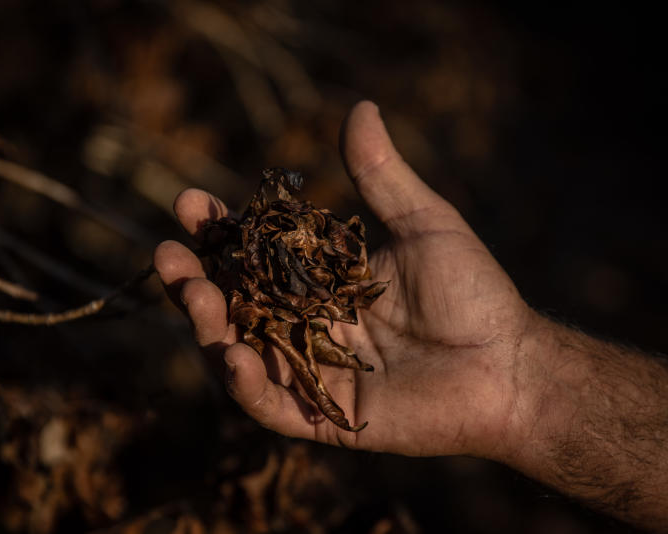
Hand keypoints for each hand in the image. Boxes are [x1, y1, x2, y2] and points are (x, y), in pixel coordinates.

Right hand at [154, 101, 534, 458]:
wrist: (508, 363)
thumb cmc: (472, 292)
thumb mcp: (423, 223)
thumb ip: (381, 175)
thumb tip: (361, 107)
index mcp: (319, 280)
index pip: (253, 254)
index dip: (218, 231)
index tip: (190, 204)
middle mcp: (304, 323)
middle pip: (232, 303)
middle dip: (192, 279)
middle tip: (166, 256)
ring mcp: (310, 370)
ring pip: (239, 352)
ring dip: (206, 326)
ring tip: (191, 295)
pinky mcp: (324, 415)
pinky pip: (273, 405)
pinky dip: (247, 386)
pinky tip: (233, 357)